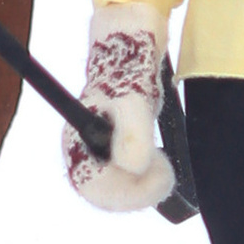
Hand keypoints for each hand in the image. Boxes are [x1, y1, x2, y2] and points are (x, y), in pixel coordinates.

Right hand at [64, 4, 179, 212]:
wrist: (131, 48)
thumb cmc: (127, 71)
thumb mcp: (133, 100)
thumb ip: (132, 132)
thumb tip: (134, 166)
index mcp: (77, 144)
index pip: (95, 189)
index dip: (129, 193)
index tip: (161, 176)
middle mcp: (83, 154)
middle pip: (107, 195)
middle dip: (140, 190)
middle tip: (166, 170)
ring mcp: (98, 155)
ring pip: (120, 191)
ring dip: (145, 184)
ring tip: (162, 161)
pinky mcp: (113, 154)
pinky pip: (127, 182)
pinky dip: (145, 177)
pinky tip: (157, 160)